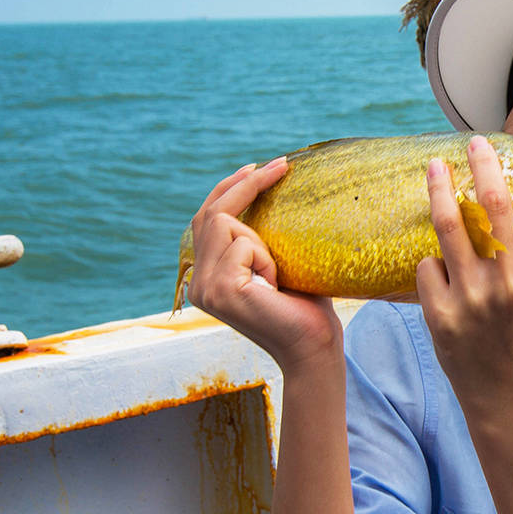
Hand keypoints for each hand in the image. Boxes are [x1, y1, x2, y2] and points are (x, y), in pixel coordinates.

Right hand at [186, 158, 342, 371]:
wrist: (313, 347)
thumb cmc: (305, 308)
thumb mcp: (279, 263)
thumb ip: (259, 239)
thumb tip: (263, 190)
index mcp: (207, 277)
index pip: (207, 220)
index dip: (229, 189)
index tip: (256, 167)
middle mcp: (198, 283)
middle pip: (210, 213)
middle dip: (244, 184)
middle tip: (279, 166)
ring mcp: (204, 287)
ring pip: (226, 224)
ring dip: (260, 240)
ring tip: (277, 274)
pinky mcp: (220, 289)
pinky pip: (242, 244)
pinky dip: (264, 256)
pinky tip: (274, 285)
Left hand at [416, 136, 512, 415]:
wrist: (503, 392)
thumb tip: (508, 193)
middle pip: (496, 203)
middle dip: (482, 163)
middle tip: (474, 143)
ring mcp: (475, 301)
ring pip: (450, 225)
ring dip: (439, 188)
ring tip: (434, 168)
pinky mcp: (441, 315)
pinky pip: (427, 266)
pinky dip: (432, 264)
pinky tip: (439, 272)